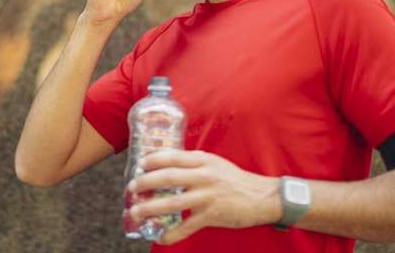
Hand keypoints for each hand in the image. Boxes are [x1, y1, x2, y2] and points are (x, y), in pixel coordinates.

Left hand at [127, 150, 280, 244]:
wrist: (263, 197)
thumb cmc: (236, 180)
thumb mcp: (216, 163)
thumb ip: (195, 162)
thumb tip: (170, 160)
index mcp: (203, 161)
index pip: (173, 157)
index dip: (153, 161)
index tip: (140, 165)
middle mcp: (204, 176)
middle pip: (168, 178)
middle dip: (145, 183)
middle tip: (131, 189)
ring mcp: (208, 196)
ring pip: (173, 202)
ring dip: (151, 208)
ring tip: (135, 213)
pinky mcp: (212, 215)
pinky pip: (187, 226)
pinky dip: (172, 233)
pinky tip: (160, 237)